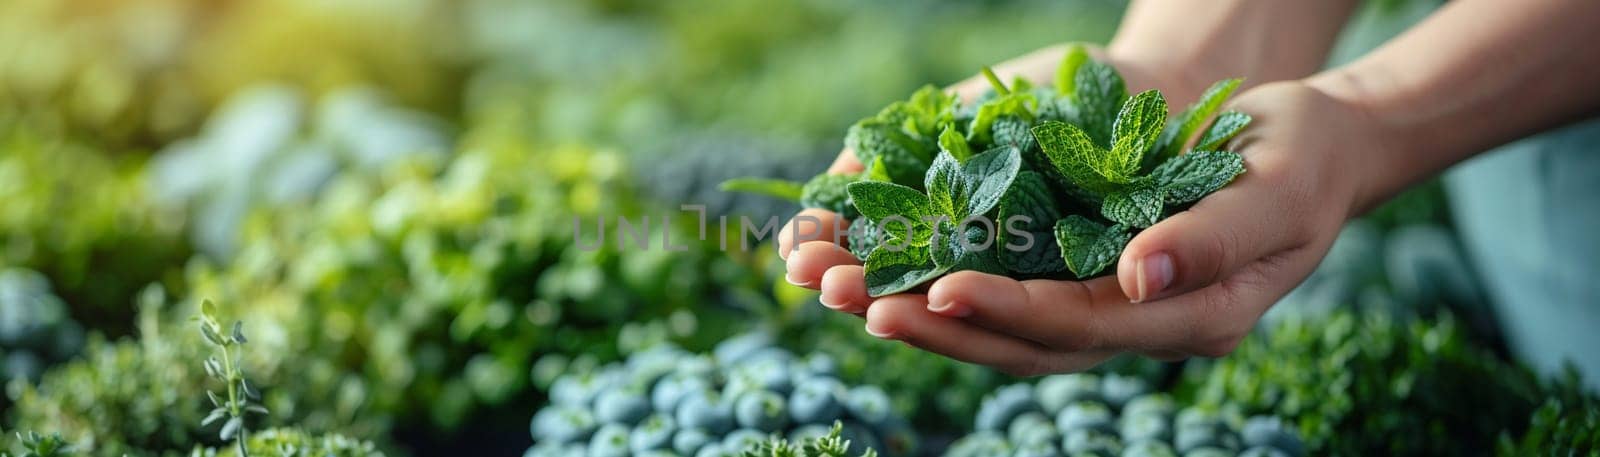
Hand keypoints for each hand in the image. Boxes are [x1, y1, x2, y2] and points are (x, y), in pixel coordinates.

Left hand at [784, 80, 1386, 375]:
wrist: (1311, 145)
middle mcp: (1134, 323)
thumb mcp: (1277, 194)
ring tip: (840, 288)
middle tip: (856, 301)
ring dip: (920, 306)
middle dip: (937, 323)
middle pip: (1021, 340)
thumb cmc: (1304, 163)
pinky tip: (883, 256)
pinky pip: (1004, 281)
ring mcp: (1104, 301)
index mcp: (1187, 320)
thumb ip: (1212, 242)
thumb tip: (1135, 278)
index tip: (941, 290)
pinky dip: (942, 270)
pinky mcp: (1081, 268)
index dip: (1009, 313)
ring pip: (1000, 321)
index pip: (1081, 328)